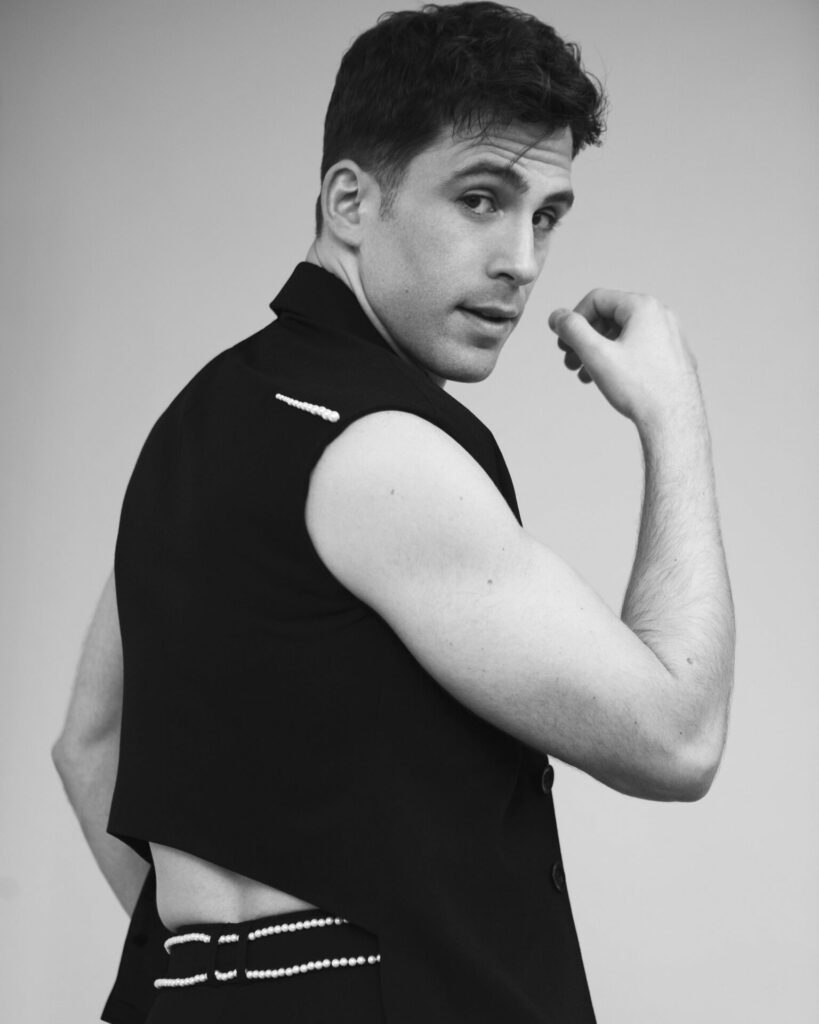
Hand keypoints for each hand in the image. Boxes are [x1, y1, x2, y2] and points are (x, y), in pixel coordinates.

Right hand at [548, 289, 703, 427]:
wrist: (674, 420)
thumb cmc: (640, 388)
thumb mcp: (596, 355)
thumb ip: (572, 330)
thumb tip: (558, 316)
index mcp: (643, 307)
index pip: (596, 300)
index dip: (573, 319)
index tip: (562, 342)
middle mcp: (661, 315)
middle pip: (610, 317)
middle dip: (585, 338)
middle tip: (569, 361)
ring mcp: (670, 335)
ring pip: (624, 335)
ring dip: (598, 351)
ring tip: (584, 374)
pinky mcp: (673, 355)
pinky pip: (639, 348)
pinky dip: (618, 359)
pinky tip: (606, 380)